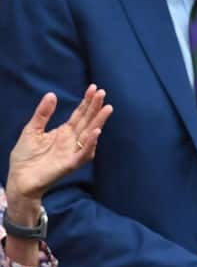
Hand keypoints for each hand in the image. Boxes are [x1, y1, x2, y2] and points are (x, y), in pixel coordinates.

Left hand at [7, 86, 112, 216]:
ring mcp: (73, 152)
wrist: (19, 178)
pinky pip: (84, 154)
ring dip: (99, 122)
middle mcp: (72, 141)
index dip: (86, 102)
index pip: (79, 115)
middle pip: (87, 121)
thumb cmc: (25, 156)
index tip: (94, 88)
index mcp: (64, 132)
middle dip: (95, 108)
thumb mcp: (32, 129)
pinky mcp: (70, 164)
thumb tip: (52, 94)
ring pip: (90, 135)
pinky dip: (90, 143)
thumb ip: (43, 113)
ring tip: (107, 109)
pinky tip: (96, 132)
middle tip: (102, 93)